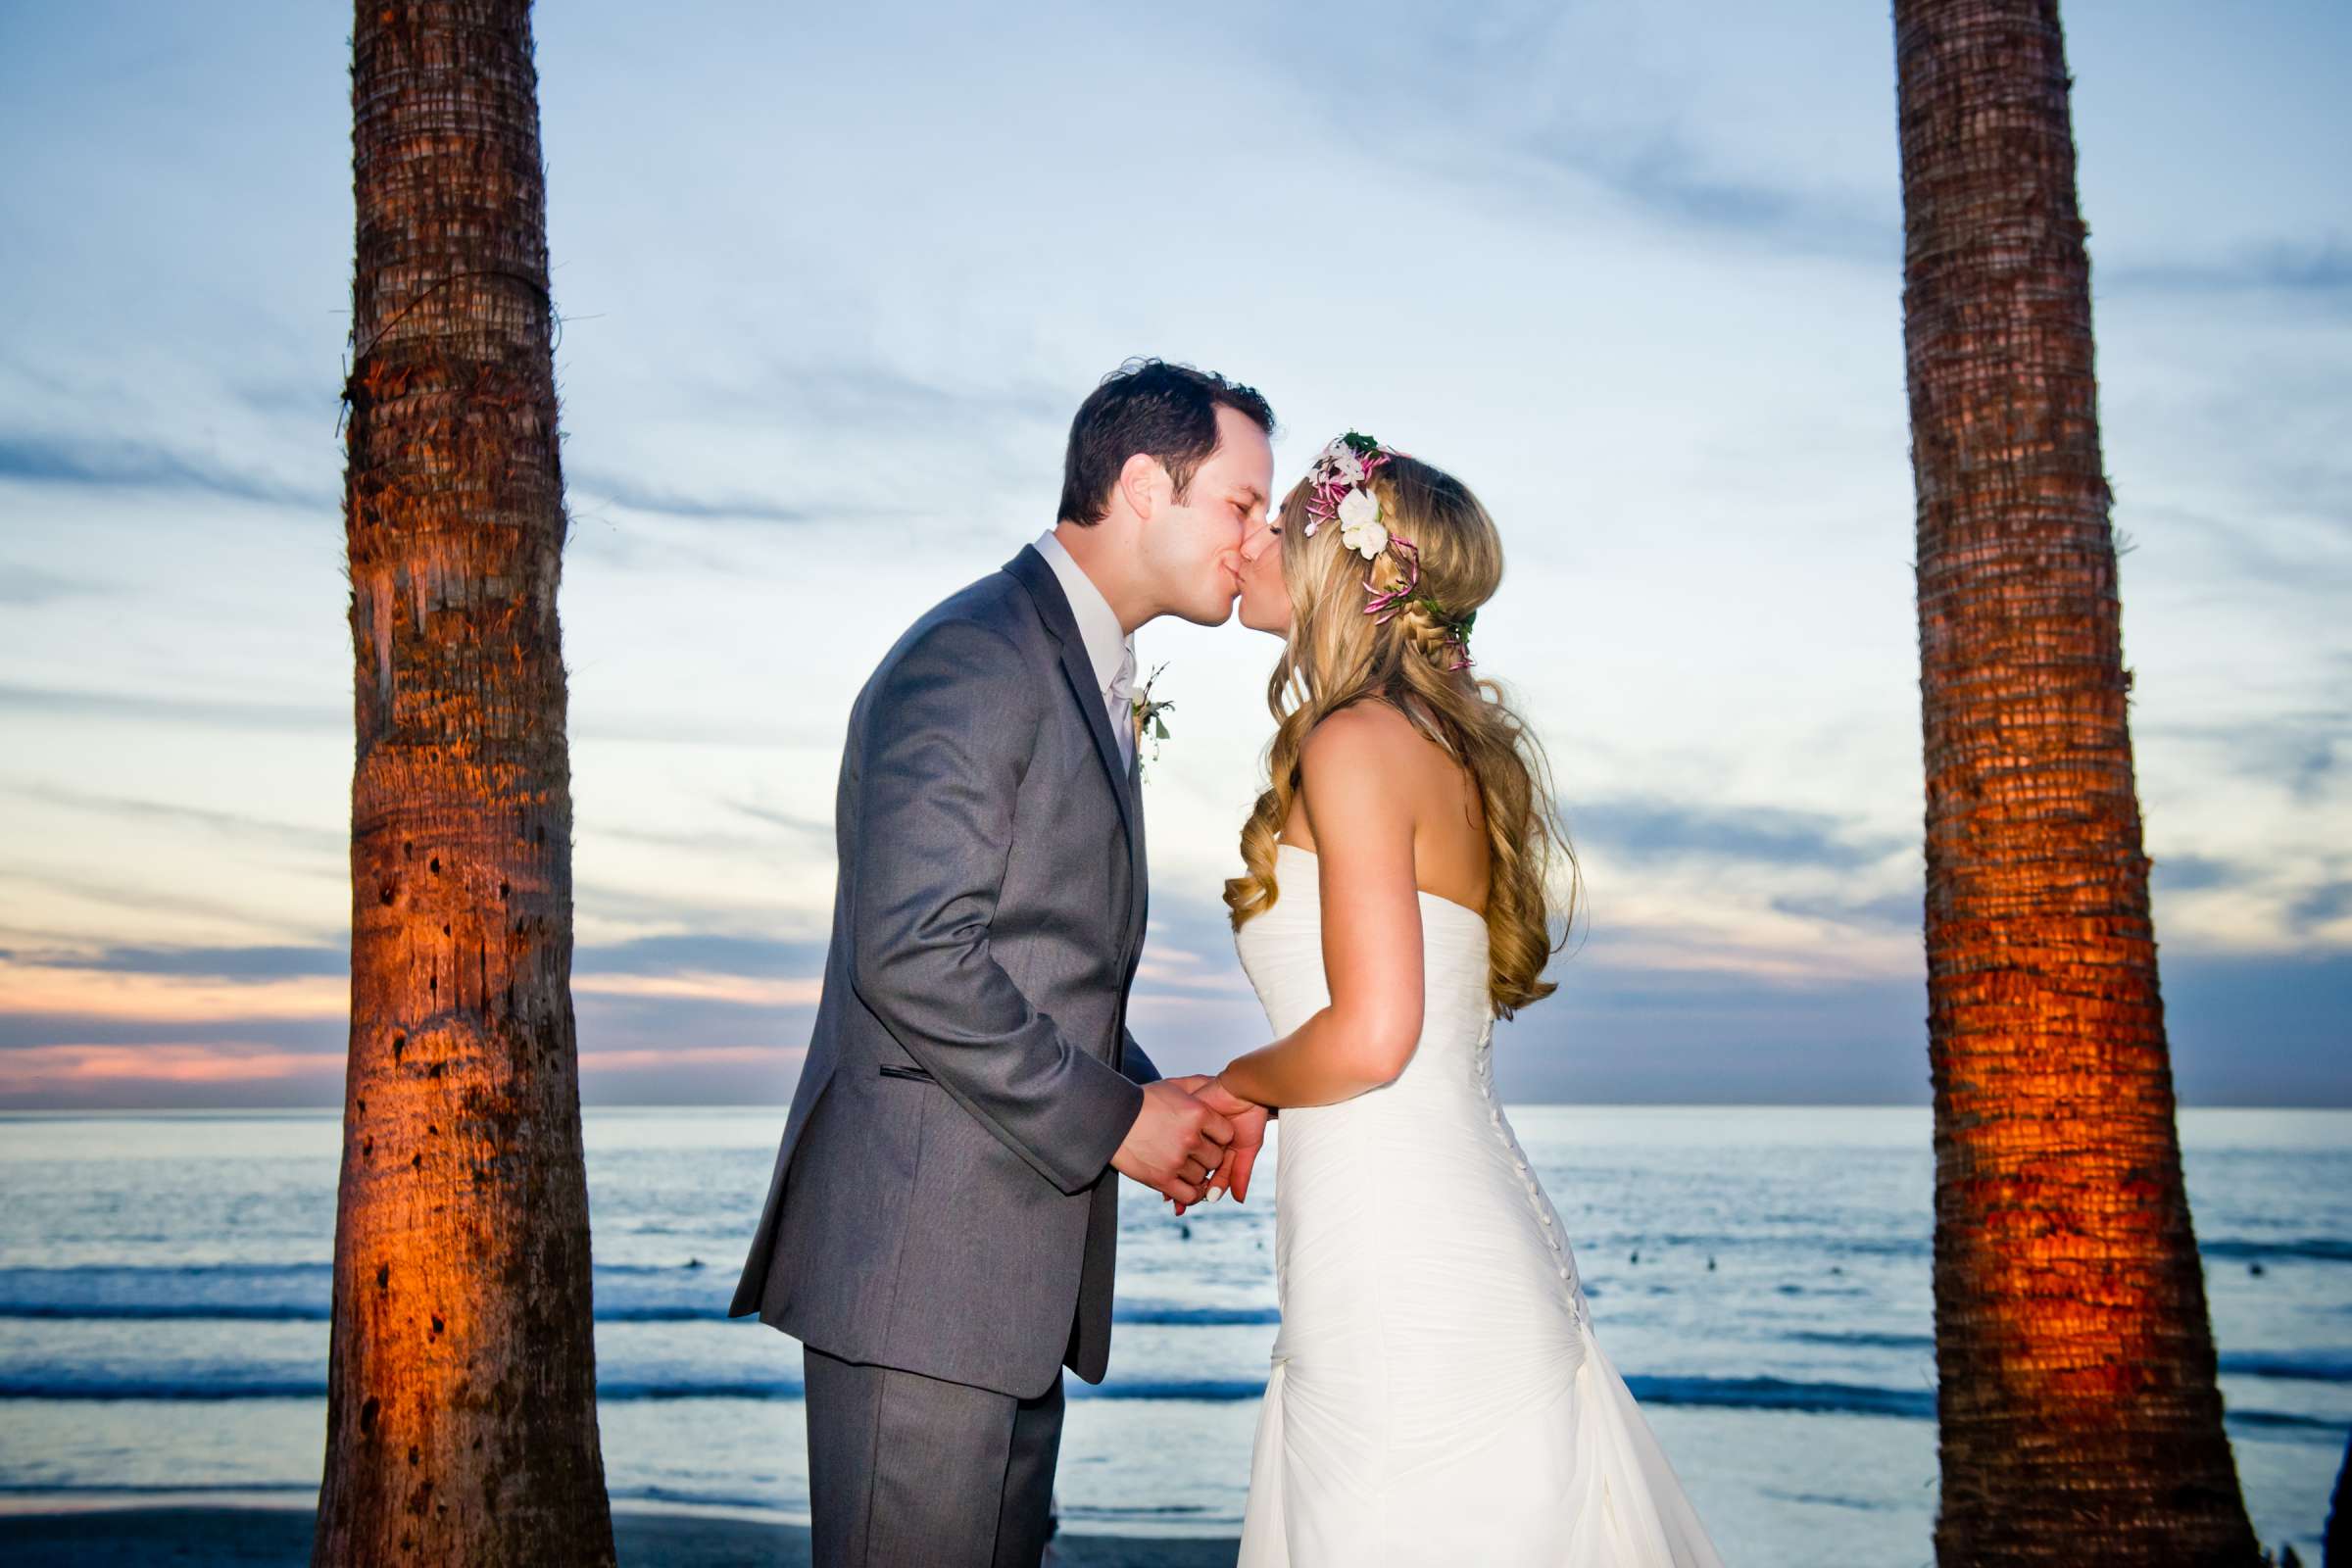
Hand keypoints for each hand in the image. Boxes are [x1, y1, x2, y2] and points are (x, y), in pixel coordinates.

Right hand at [1112, 1080, 1234, 1205]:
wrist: (1109, 1118)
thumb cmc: (1142, 1101)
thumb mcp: (1172, 1085)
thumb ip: (1199, 1085)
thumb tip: (1218, 1085)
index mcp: (1196, 1113)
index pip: (1227, 1133)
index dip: (1219, 1136)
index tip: (1209, 1136)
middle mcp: (1189, 1138)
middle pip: (1217, 1158)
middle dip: (1208, 1155)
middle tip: (1195, 1151)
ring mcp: (1175, 1160)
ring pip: (1202, 1177)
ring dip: (1196, 1173)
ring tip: (1183, 1163)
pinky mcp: (1161, 1179)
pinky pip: (1189, 1195)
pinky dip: (1191, 1194)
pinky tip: (1186, 1185)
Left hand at [1165, 1074, 1268, 1212]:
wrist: (1248, 1090)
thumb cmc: (1251, 1117)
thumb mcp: (1246, 1150)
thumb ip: (1239, 1173)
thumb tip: (1238, 1200)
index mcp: (1213, 1149)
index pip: (1199, 1174)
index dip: (1192, 1192)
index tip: (1181, 1208)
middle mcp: (1199, 1141)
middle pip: (1184, 1168)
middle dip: (1178, 1186)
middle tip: (1175, 1206)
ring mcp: (1191, 1130)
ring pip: (1177, 1155)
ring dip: (1172, 1173)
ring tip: (1167, 1193)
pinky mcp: (1186, 1118)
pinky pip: (1178, 1138)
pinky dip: (1172, 1153)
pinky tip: (1166, 1165)